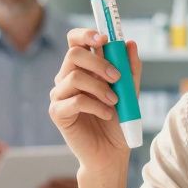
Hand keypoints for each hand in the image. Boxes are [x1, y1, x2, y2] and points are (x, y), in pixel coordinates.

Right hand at [48, 29, 141, 171]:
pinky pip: (75, 100)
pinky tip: (107, 114)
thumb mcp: (129, 91)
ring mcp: (59, 95)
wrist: (111, 153)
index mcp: (82, 68)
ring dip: (100, 88)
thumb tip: (130, 43)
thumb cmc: (118, 122)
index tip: (104, 39)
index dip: (86, 34)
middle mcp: (66, 77)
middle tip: (117, 78)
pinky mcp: (57, 113)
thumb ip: (129, 68)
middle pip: (74, 54)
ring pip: (74, 76)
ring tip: (115, 102)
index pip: (75, 41)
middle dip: (99, 63)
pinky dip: (96, 105)